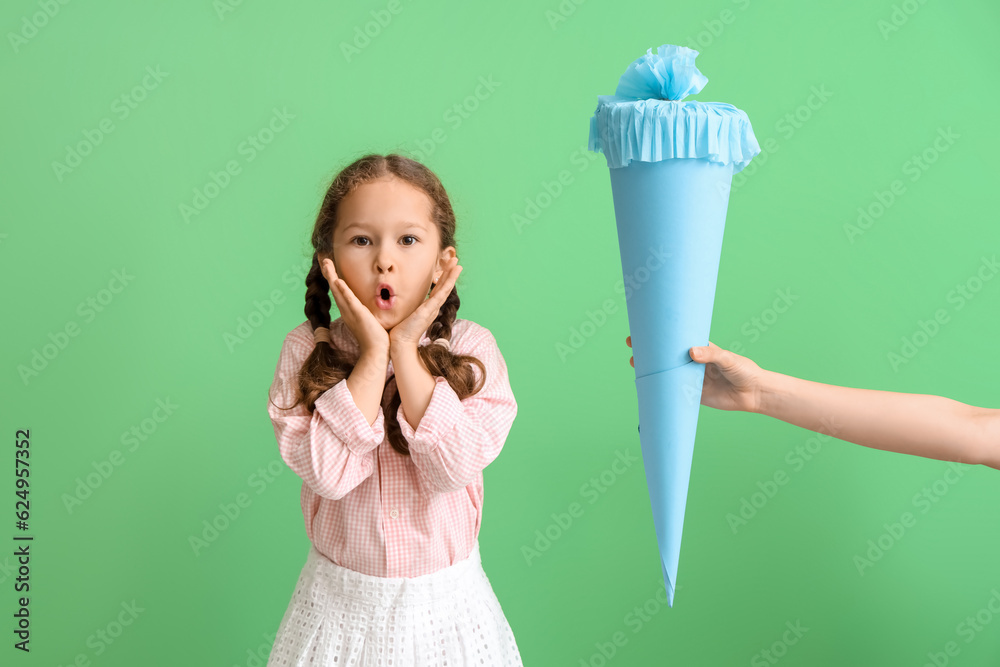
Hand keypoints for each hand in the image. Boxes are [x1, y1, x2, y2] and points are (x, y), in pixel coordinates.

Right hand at [321, 257, 389, 356]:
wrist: (377, 350)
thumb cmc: (375, 337)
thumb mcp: (369, 319)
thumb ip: (367, 310)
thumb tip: (369, 304)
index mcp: (348, 310)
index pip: (339, 290)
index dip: (332, 277)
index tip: (328, 264)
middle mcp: (346, 310)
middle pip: (334, 287)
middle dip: (328, 272)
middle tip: (322, 257)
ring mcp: (351, 312)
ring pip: (338, 291)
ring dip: (332, 276)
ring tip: (326, 263)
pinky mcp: (358, 315)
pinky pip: (349, 300)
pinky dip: (343, 291)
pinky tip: (338, 281)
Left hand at [389, 257, 461, 347]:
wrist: (400, 343)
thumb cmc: (399, 331)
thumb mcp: (404, 314)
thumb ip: (404, 306)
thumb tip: (395, 298)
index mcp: (427, 308)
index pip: (437, 290)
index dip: (442, 279)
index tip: (445, 268)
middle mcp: (433, 307)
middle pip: (444, 287)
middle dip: (450, 274)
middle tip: (456, 262)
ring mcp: (433, 308)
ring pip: (445, 288)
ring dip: (452, 275)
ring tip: (458, 264)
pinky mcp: (430, 309)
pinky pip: (442, 293)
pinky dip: (448, 282)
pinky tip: (453, 274)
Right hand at [626, 337, 765, 412]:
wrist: (753, 394)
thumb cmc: (744, 370)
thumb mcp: (728, 359)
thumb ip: (711, 354)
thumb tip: (691, 352)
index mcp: (700, 349)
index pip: (677, 340)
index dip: (662, 335)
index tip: (645, 329)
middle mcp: (693, 363)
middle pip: (667, 356)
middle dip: (650, 351)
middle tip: (632, 346)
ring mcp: (691, 379)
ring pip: (667, 373)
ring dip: (652, 370)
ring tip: (634, 365)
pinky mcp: (693, 395)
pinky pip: (674, 392)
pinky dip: (662, 389)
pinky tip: (648, 386)